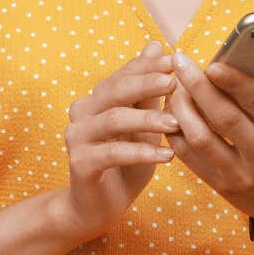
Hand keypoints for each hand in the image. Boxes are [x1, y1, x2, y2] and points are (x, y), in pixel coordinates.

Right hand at [52, 42, 180, 241]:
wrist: (96, 208)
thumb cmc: (124, 165)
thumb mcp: (142, 126)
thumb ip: (147, 92)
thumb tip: (154, 46)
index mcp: (96, 99)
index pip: (122, 75)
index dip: (148, 66)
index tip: (176, 60)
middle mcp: (82, 113)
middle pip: (115, 91)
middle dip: (147, 84)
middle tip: (175, 81)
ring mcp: (77, 137)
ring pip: (114, 119)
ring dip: (148, 119)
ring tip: (176, 123)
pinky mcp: (80, 163)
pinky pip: (113, 153)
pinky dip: (142, 152)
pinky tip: (168, 156)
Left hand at [165, 52, 253, 233]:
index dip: (234, 83)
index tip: (213, 64)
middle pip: (224, 118)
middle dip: (198, 87)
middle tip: (180, 63)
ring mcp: (242, 175)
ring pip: (200, 138)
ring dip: (180, 109)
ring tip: (172, 86)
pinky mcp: (222, 187)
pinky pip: (190, 158)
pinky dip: (175, 133)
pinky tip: (170, 112)